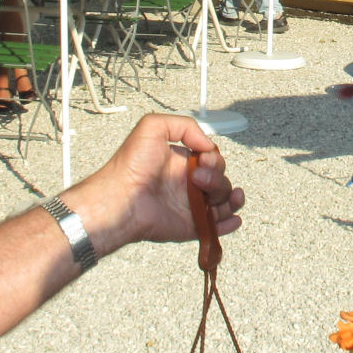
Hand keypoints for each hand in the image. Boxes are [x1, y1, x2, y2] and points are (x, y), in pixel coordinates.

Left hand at [76, 112, 242, 252]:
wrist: (120, 199)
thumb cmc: (130, 165)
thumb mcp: (152, 127)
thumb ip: (183, 125)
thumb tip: (207, 144)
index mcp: (182, 163)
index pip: (212, 160)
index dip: (214, 159)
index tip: (204, 160)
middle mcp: (188, 184)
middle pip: (221, 180)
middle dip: (218, 178)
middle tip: (198, 179)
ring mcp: (191, 206)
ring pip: (224, 202)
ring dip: (231, 198)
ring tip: (222, 197)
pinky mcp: (190, 226)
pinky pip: (216, 227)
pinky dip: (229, 224)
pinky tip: (232, 218)